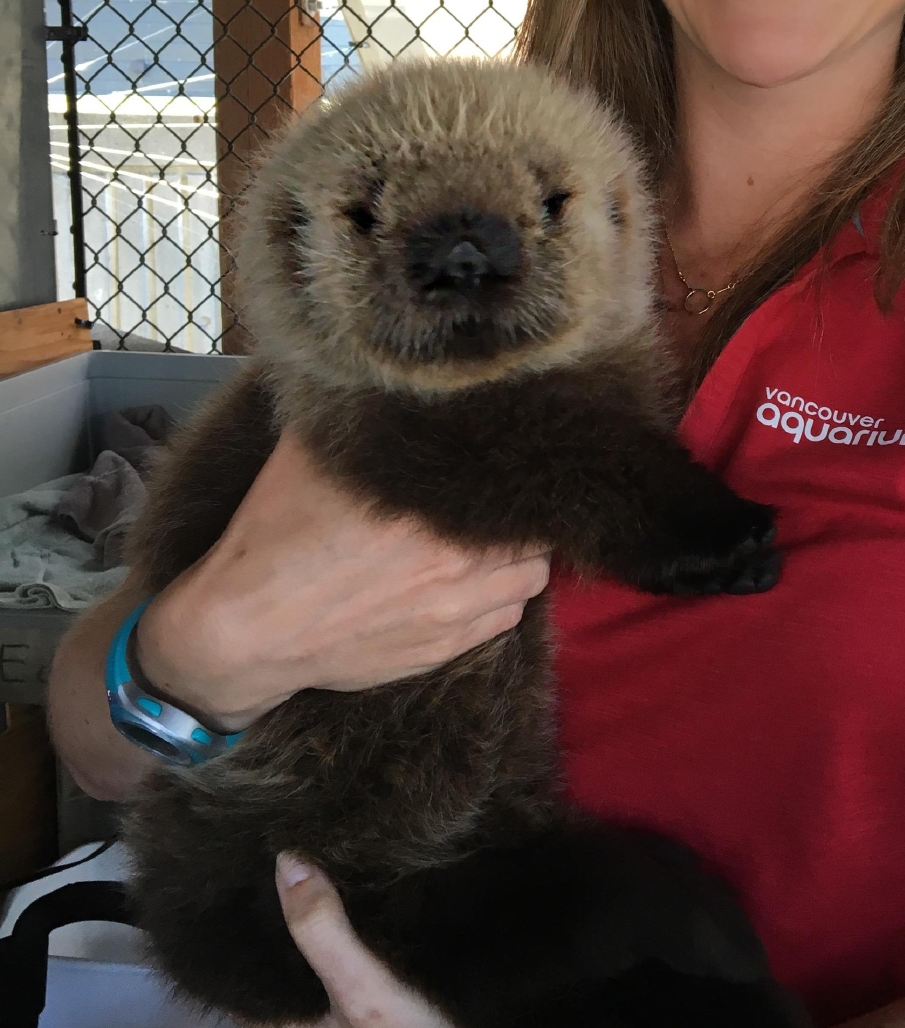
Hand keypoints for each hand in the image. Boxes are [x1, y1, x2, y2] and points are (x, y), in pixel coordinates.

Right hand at [136, 431, 549, 729]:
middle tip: (508, 500)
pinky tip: (484, 582)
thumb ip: (361, 419)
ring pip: (531, 581)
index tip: (513, 460)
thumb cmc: (274, 538)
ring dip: (523, 558)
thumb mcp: (309, 455)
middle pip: (535, 534)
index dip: (520, 471)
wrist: (246, 631)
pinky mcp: (442, 649)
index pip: (513, 485)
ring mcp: (453, 613)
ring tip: (501, 541)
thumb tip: (387, 378)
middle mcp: (454, 564)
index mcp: (429, 511)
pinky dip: (505, 599)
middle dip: (526, 514)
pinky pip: (505, 622)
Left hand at [256, 854, 496, 1027]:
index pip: (238, 977)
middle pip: (281, 975)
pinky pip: (352, 990)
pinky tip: (376, 925)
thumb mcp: (363, 992)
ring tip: (333, 873)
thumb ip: (321, 931)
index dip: (234, 930)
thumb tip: (284, 860)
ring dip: (322, 939)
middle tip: (291, 854)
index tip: (238, 873)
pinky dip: (355, 956)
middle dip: (284, 923)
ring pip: (318, 982)